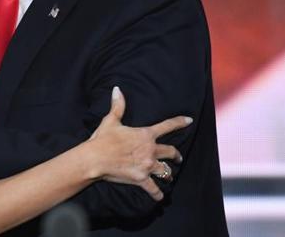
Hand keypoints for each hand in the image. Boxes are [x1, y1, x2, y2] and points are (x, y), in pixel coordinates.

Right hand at [87, 86, 191, 200]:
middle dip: (176, 155)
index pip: (167, 126)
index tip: (189, 120)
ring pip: (165, 171)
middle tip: (178, 158)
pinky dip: (157, 194)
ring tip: (170, 176)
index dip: (179, 122)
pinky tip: (159, 196)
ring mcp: (147, 166)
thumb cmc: (103, 138)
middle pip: (171, 152)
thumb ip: (118, 105)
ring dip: (169, 174)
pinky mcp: (141, 179)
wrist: (95, 158)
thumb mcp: (111, 120)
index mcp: (145, 135)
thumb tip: (117, 89)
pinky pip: (154, 189)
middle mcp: (150, 150)